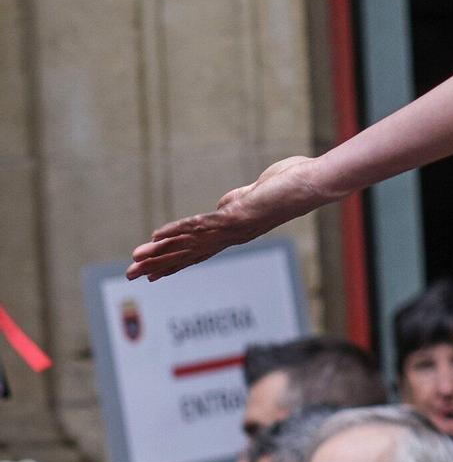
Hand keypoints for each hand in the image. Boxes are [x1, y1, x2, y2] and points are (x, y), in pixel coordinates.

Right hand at [126, 155, 325, 280]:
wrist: (312, 184)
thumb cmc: (291, 185)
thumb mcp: (256, 194)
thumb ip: (236, 202)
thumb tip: (222, 205)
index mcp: (236, 232)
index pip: (200, 252)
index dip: (176, 262)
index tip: (154, 274)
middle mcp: (232, 236)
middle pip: (189, 255)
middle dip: (159, 265)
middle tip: (132, 276)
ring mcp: (233, 229)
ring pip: (188, 244)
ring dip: (160, 252)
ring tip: (134, 263)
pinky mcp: (236, 217)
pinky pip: (200, 226)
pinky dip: (177, 232)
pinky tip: (155, 237)